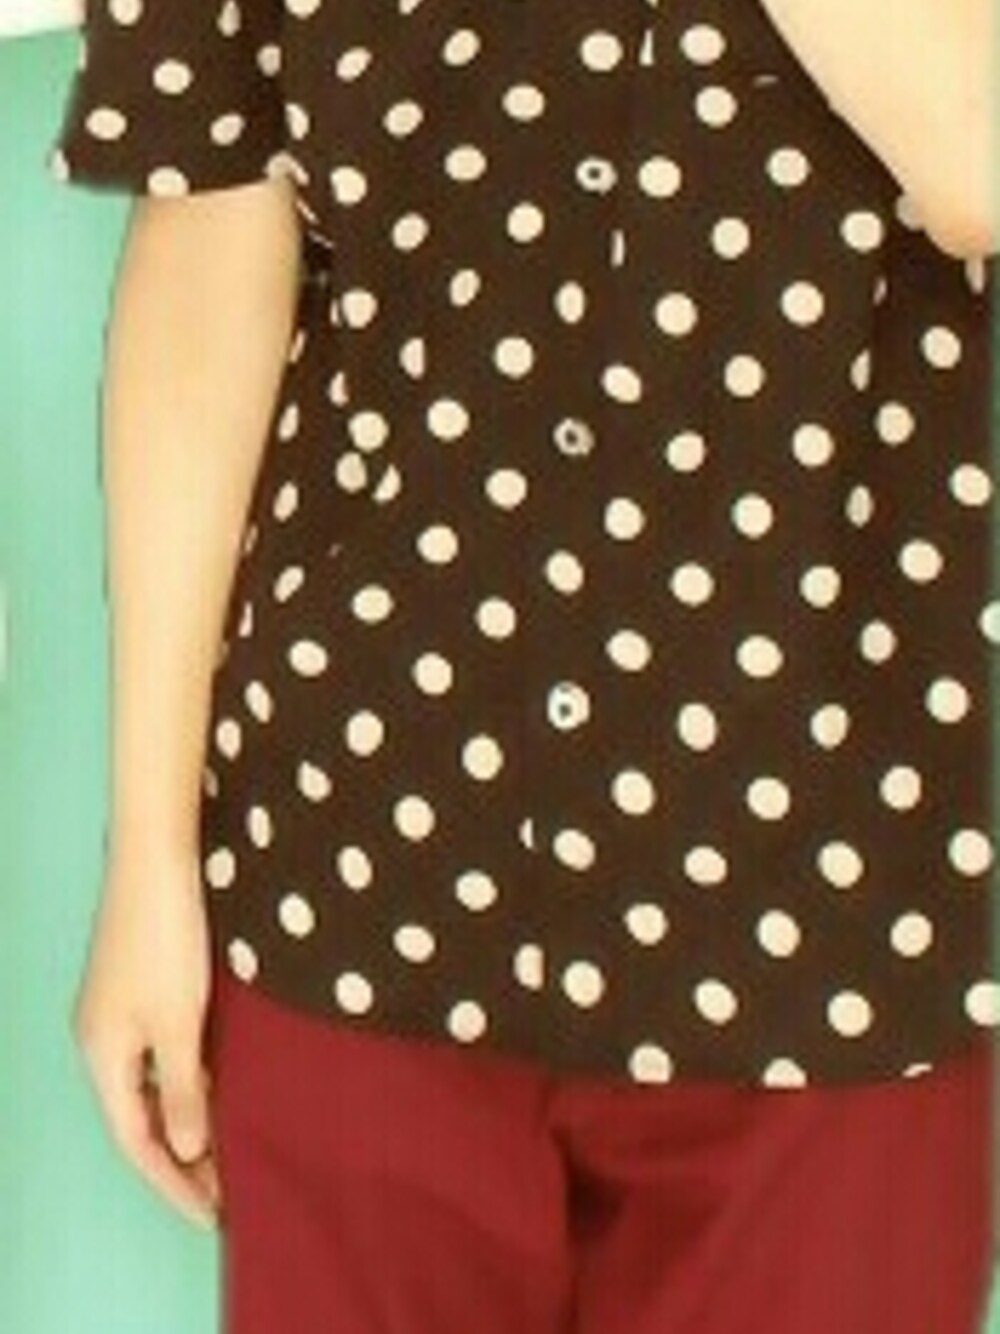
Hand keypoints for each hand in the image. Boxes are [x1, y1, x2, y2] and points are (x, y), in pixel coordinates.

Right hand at [70, 842, 220, 1229]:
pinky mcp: (139, 985)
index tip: (215, 1214)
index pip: (138, 1141)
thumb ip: (183, 1089)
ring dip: (188, 1117)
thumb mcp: (179, 1021)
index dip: (175, 1183)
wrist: (157, 858)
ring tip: (230, 1147)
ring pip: (152, 1084)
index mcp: (102, 1055)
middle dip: (183, 1158)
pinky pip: (161, 1053)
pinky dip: (188, 1078)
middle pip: (141, 1117)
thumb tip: (186, 1151)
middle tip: (229, 1190)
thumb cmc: (166, 937)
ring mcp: (118, 1010)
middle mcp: (102, 1039)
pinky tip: (220, 1083)